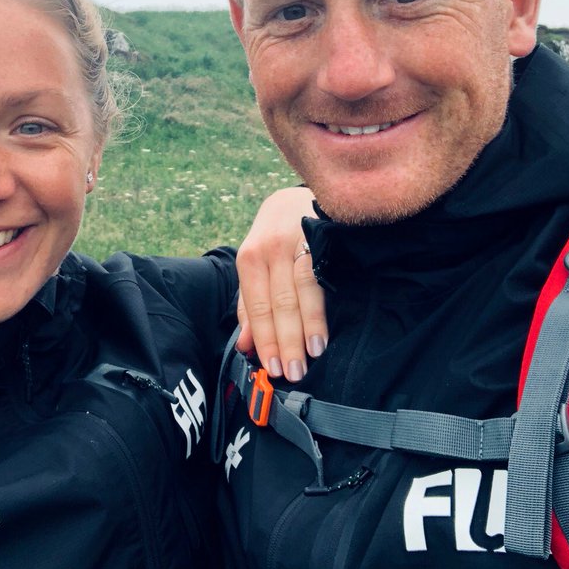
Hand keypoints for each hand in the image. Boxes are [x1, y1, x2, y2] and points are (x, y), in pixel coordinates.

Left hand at [235, 187, 326, 381]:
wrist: (296, 196)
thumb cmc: (274, 240)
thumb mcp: (255, 268)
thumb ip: (250, 306)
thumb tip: (244, 346)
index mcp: (249, 258)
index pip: (256, 306)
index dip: (264, 339)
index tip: (271, 367)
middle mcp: (270, 249)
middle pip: (277, 303)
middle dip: (285, 341)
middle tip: (292, 373)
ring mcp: (296, 241)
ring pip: (299, 292)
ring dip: (304, 329)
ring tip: (309, 358)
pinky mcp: (321, 237)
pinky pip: (320, 278)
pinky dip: (320, 309)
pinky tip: (324, 332)